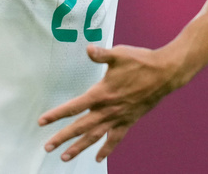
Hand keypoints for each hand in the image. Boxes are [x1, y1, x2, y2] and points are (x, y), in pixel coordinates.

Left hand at [39, 44, 178, 162]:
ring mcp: (119, 117)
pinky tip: (99, 158)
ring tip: (65, 157)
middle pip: (80, 127)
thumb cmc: (142, 61)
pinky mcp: (129, 120)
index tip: (42, 122)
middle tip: (47, 147)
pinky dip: (107, 149)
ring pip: (95, 136)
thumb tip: (88, 49)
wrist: (166, 72)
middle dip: (62, 138)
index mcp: (102, 93)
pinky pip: (116, 138)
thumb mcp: (119, 54)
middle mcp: (108, 109)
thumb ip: (101, 54)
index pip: (74, 107)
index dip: (57, 114)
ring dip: (79, 147)